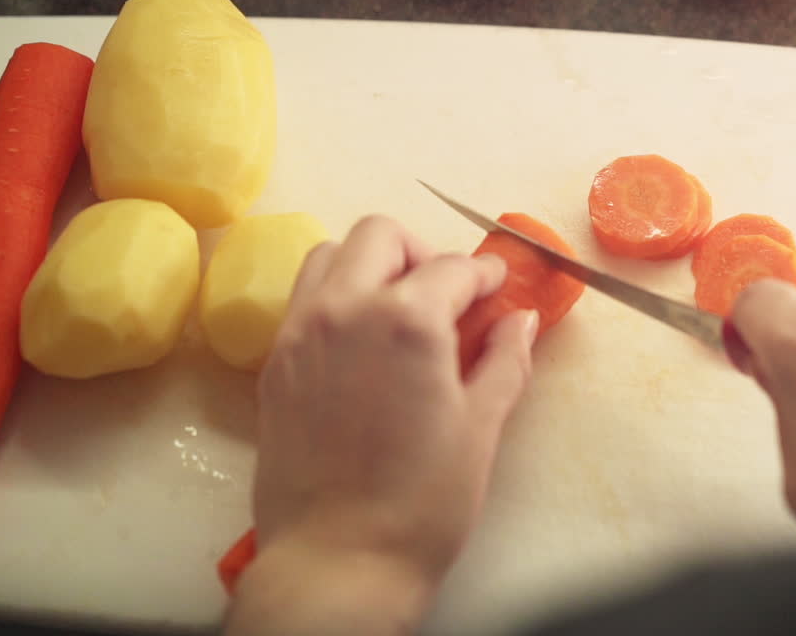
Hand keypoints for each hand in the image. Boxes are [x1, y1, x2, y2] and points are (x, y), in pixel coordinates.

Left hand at [225, 215, 538, 635]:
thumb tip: (521, 320)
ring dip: (368, 266)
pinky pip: (303, 300)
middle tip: (445, 295)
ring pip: (330, 255)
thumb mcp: (480, 429)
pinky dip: (334, 298)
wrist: (338, 559)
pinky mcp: (273, 362)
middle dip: (420, 253)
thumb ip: (504, 361)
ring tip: (395, 310)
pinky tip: (359, 344)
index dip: (483, 274)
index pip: (452, 267)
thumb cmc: (422, 502)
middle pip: (380, 236)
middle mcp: (346, 309)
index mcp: (407, 320)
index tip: (496, 287)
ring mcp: (301, 332)